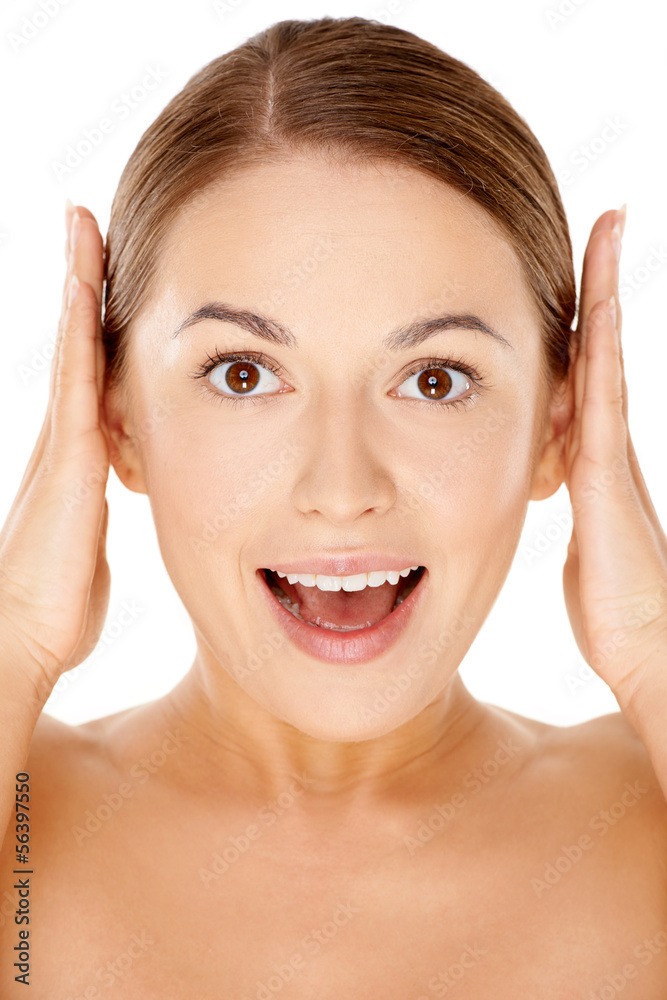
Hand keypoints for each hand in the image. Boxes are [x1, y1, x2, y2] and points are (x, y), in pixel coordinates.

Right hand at [0, 202, 110, 698]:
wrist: (30, 631)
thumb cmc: (61, 601)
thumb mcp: (91, 546)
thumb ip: (99, 519)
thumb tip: (106, 521)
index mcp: (80, 455)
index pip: (91, 373)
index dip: (95, 325)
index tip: (103, 279)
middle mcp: (67, 436)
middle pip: (78, 344)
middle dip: (83, 284)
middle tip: (87, 225)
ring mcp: (64, 438)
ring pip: (74, 345)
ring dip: (79, 284)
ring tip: (82, 226)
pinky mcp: (69, 451)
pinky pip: (78, 373)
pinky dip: (81, 325)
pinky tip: (84, 281)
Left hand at [562, 206, 666, 712]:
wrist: (646, 644)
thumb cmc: (611, 603)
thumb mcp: (577, 539)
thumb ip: (561, 499)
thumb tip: (547, 474)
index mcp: (593, 454)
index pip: (588, 371)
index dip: (587, 320)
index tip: (583, 268)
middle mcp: (607, 440)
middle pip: (603, 345)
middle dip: (601, 284)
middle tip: (607, 222)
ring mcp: (612, 450)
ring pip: (607, 354)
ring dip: (605, 292)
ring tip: (609, 231)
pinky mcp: (607, 470)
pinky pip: (602, 390)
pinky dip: (601, 340)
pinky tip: (601, 298)